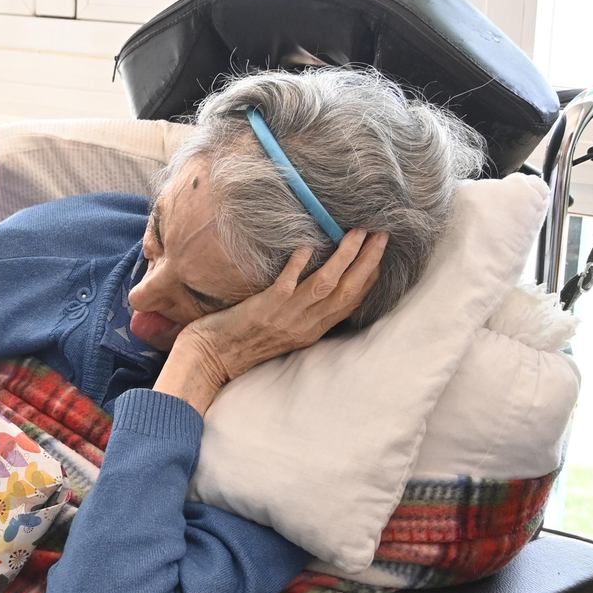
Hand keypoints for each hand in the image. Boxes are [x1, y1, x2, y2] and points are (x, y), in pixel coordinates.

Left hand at [154, 229, 387, 413]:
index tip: (382, 253)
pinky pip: (287, 284)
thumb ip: (300, 311)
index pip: (351, 302)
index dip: (371, 277)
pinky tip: (308, 246)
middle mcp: (305, 325)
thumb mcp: (282, 330)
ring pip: (325, 285)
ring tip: (356, 233)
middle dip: (368, 262)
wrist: (211, 360)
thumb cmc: (241, 342)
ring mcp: (286, 317)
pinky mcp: (265, 309)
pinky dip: (299, 265)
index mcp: (312, 330)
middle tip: (382, 235)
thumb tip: (314, 285)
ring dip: (344, 258)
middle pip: (348, 291)